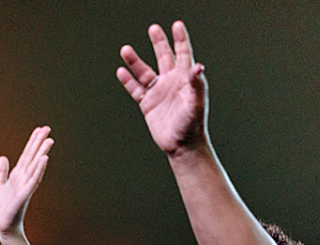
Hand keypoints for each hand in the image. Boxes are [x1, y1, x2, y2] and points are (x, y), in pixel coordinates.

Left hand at [0, 127, 52, 236]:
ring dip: (42, 153)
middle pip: (32, 157)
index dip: (32, 142)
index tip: (40, 130)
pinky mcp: (24, 195)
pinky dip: (39, 169)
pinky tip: (44, 159)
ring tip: (49, 140)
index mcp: (17, 175)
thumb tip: (3, 157)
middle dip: (39, 142)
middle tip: (48, 128)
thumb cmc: (1, 208)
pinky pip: (33, 180)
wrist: (2, 225)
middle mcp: (23, 178)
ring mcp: (25, 186)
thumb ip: (1, 172)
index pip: (26, 155)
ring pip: (35, 166)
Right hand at [117, 21, 207, 154]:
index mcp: (184, 79)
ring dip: (134, 61)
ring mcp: (158, 92)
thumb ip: (196, 84)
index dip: (180, 39)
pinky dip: (127, 81)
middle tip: (153, 28)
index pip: (183, 54)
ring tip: (125, 49)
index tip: (176, 25)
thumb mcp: (196, 103)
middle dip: (158, 42)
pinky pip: (135, 89)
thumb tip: (198, 66)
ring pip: (144, 72)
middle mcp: (171, 82)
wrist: (181, 146)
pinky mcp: (147, 104)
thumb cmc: (193, 125)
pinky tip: (121, 71)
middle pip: (163, 57)